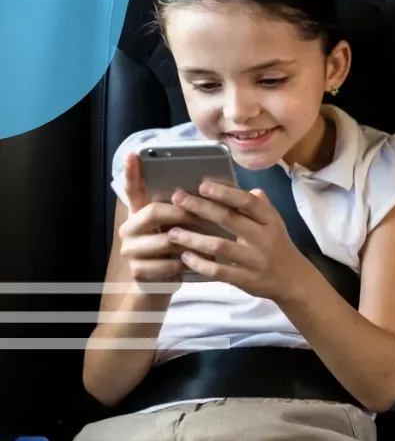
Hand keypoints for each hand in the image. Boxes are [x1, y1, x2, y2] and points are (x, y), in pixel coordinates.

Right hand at [116, 153, 202, 293]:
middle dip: (182, 213)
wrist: (161, 285)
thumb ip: (189, 210)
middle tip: (205, 214)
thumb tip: (218, 189)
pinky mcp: (138, 272)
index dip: (132, 172)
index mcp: (139, 213)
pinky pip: (167, 264)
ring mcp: (130, 251)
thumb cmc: (176, 250)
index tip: (134, 154)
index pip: (132, 189)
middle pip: (153, 212)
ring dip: (191, 241)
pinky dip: (187, 263)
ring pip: (164, 240)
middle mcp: (129, 229)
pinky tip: (199, 262)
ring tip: (211, 242)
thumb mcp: (180, 228)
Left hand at [167, 180, 314, 301]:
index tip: (203, 186)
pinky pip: (219, 271)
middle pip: (229, 220)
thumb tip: (249, 188)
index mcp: (270, 221)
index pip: (249, 202)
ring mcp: (255, 260)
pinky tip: (185, 257)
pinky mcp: (246, 279)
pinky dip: (200, 264)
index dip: (225, 193)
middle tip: (178, 199)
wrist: (293, 280)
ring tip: (172, 232)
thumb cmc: (278, 246)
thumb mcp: (275, 224)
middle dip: (201, 208)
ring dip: (194, 238)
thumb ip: (261, 206)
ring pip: (220, 246)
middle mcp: (264, 239)